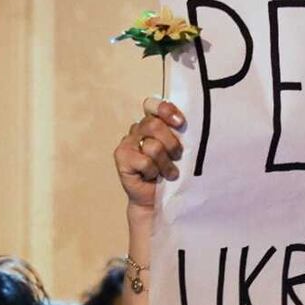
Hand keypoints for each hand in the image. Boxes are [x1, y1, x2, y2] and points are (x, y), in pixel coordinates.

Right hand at [114, 97, 186, 212]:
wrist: (157, 199)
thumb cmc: (171, 173)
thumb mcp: (179, 151)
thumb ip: (178, 134)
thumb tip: (183, 122)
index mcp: (153, 123)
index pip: (153, 105)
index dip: (165, 110)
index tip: (180, 122)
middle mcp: (139, 129)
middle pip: (154, 125)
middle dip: (171, 143)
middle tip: (177, 156)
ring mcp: (128, 142)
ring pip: (152, 146)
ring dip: (165, 163)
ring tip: (168, 172)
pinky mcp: (121, 156)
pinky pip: (144, 161)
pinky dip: (153, 171)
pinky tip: (152, 176)